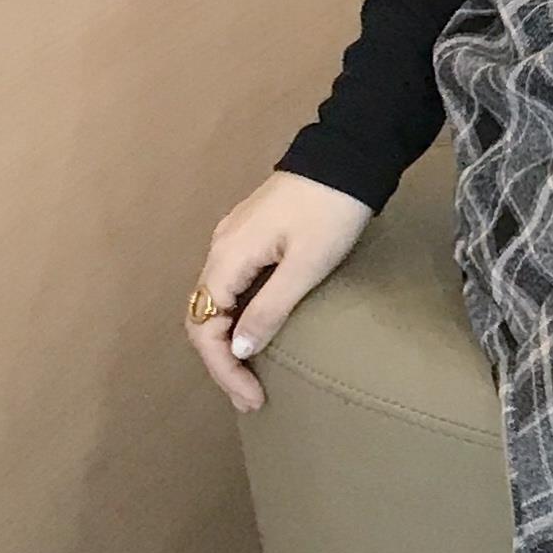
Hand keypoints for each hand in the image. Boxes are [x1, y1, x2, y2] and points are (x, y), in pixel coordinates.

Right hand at [185, 170, 374, 410]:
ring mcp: (235, 238)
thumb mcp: (306, 266)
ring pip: (218, 301)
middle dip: (222, 361)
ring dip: (230, 341)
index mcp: (228, 255)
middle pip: (204, 316)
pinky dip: (240, 316)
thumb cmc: (333, 210)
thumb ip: (269, 309)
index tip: (251, 397)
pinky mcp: (254, 233)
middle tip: (251, 397)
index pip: (203, 327)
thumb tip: (238, 351)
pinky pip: (235, 285)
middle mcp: (221, 247)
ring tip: (253, 375)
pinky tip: (258, 333)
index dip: (222, 368)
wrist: (349, 154)